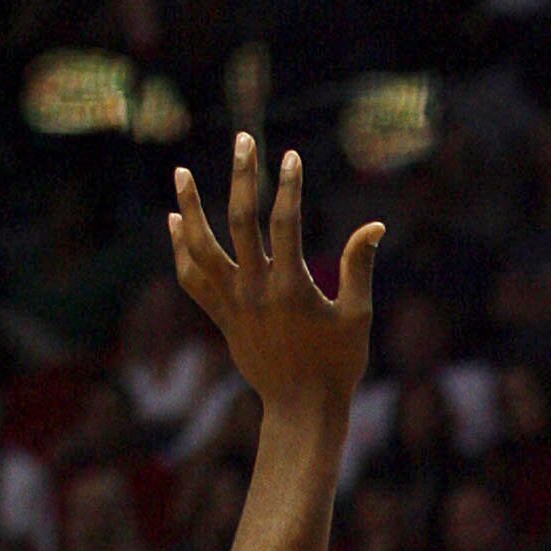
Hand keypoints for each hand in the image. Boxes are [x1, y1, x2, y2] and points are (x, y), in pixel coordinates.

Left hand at [170, 139, 380, 416]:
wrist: (301, 411)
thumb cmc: (337, 366)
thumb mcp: (357, 317)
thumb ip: (359, 267)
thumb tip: (375, 224)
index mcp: (291, 288)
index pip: (285, 223)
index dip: (289, 186)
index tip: (291, 157)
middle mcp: (256, 292)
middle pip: (240, 222)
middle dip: (242, 177)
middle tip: (243, 140)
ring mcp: (233, 305)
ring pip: (201, 248)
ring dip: (190, 208)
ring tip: (181, 173)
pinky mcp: (222, 318)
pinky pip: (192, 279)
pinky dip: (181, 249)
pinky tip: (176, 221)